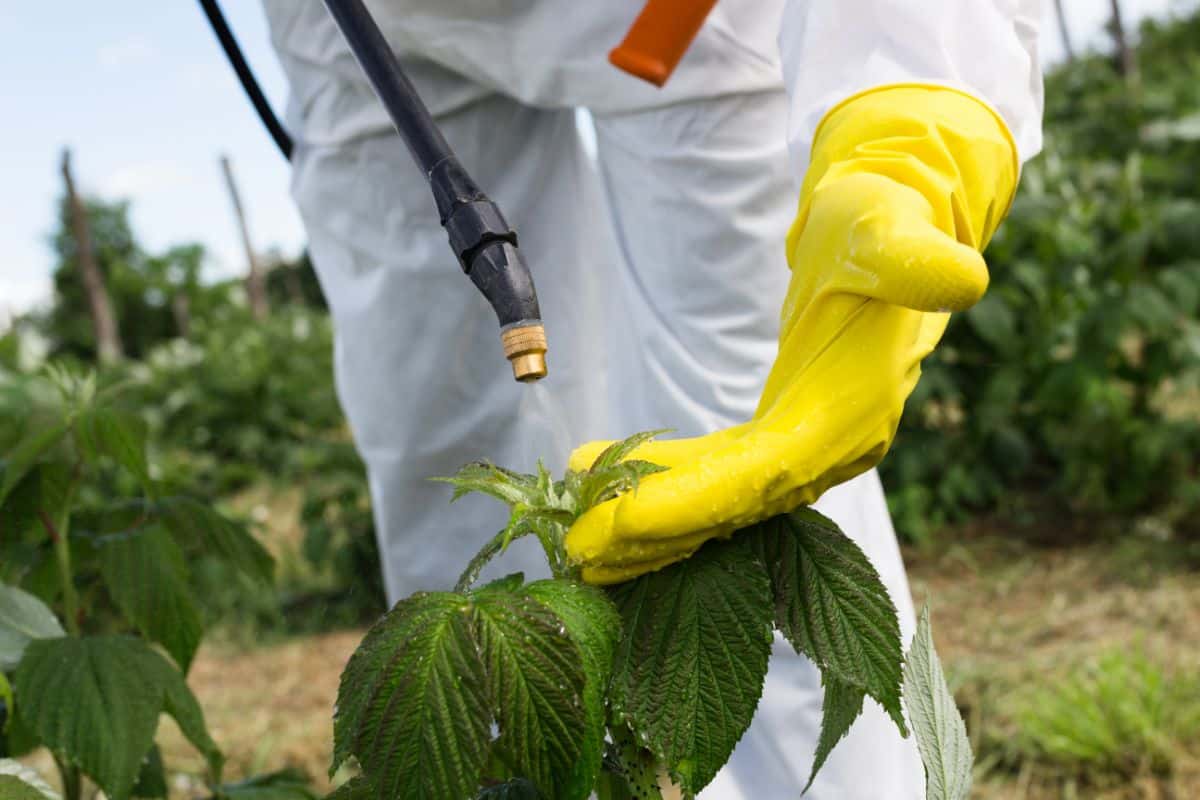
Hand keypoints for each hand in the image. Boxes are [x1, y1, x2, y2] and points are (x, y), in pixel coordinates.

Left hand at [564, 85, 1018, 583]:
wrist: (892, 226)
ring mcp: (813, 447)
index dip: (690, 503)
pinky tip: (617, 484)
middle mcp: (835, 446)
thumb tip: (962, 278)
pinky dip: (669, 486)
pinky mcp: (789, 435)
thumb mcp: (890, 227)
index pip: (762, 476)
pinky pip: (722, 476)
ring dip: (655, 526)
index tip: (616, 523)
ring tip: (583, 543)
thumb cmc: (881, 221)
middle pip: (735, 507)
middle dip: (655, 533)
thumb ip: (914, 260)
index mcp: (851, 412)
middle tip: (576, 552)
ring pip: (724, 501)